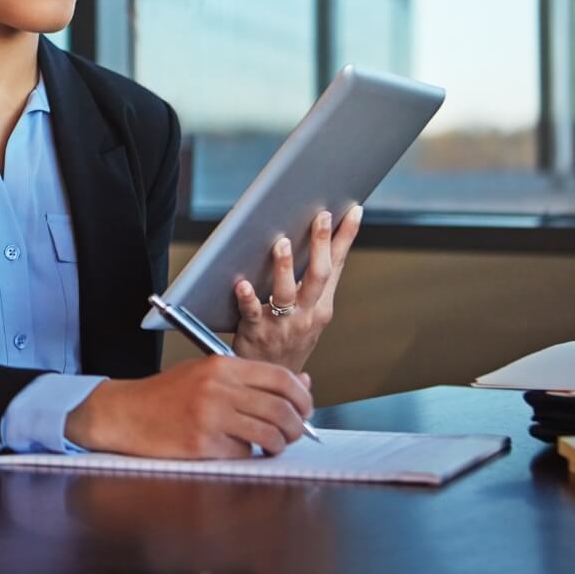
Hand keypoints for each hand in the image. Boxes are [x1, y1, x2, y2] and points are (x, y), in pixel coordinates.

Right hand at [65, 355, 313, 457]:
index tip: (305, 408)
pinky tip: (238, 449)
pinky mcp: (202, 445)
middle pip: (282, 409)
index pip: (281, 377)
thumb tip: (301, 383)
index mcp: (221, 366)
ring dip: (279, 444)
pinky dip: (249, 455)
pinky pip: (244, 454)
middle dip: (298, 426)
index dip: (303, 396)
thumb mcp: (208, 373)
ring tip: (272, 444)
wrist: (126, 413)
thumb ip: (252, 378)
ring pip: (270, 435)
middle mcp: (217, 388)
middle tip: (295, 432)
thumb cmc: (167, 394)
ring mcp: (210, 417)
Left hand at [232, 205, 362, 371]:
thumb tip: (311, 239)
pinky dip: (247, 297)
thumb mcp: (310, 314)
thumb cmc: (289, 341)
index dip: (346, 237)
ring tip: (282, 244)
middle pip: (318, 275)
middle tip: (320, 217)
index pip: (336, 265)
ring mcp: (283, 324)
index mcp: (321, 306)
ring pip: (286, 293)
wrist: (275, 383)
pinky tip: (242, 283)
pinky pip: (252, 312)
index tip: (353, 211)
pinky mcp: (257, 332)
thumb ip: (311, 283)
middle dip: (321, 244)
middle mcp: (307, 314)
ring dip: (285, 268)